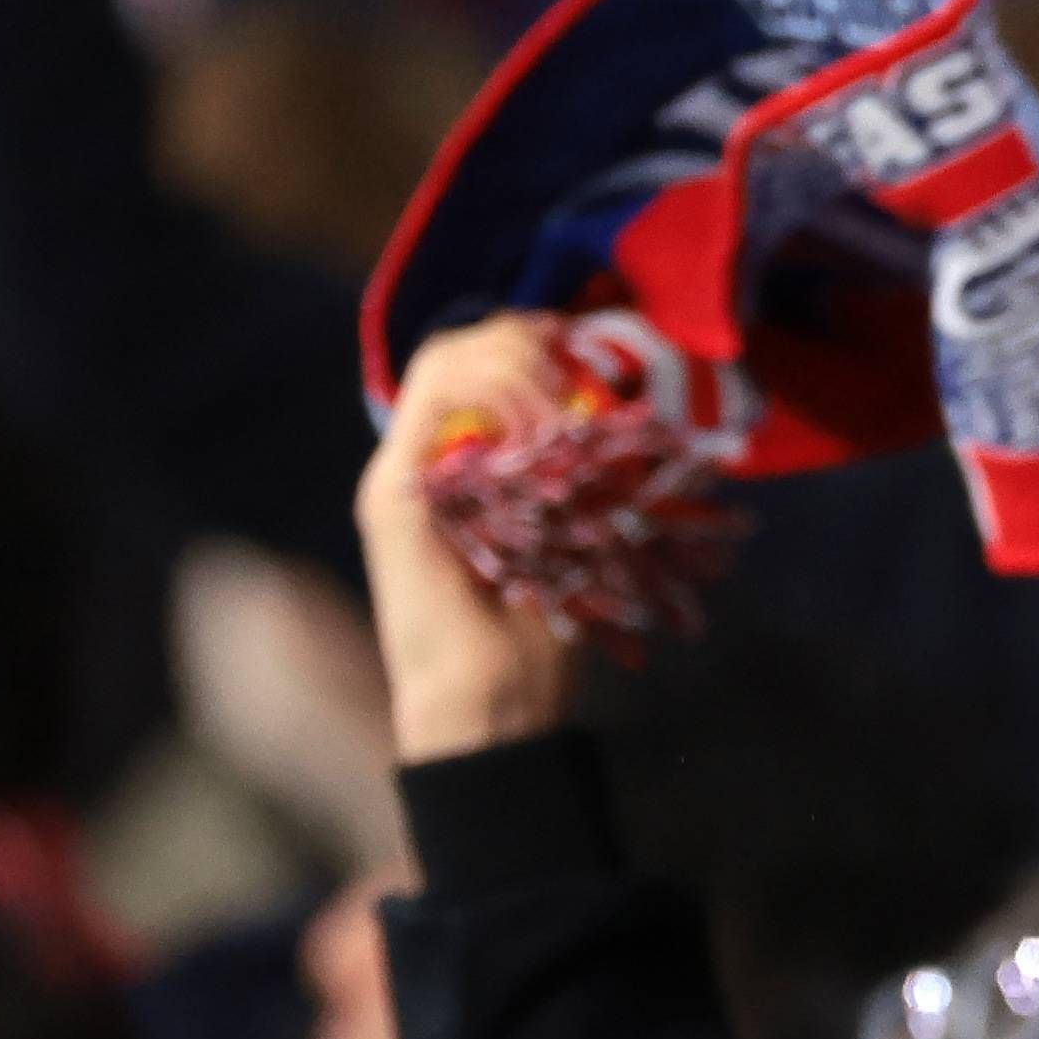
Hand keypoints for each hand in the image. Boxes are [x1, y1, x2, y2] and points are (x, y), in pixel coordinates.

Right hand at [357, 318, 585, 758]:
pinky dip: (491, 394)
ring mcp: (402, 473)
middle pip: (460, 347)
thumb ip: (593, 472)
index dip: (531, 339)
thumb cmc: (544, 629)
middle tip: (576, 366)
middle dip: (524, 338)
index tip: (586, 347)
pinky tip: (536, 430)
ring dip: (515, 366)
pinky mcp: (391, 494)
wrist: (496, 699)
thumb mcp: (584, 529)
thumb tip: (647, 414)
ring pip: (444, 359)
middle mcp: (428, 459)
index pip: (482, 362)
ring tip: (560, 409)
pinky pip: (433, 401)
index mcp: (466, 463)